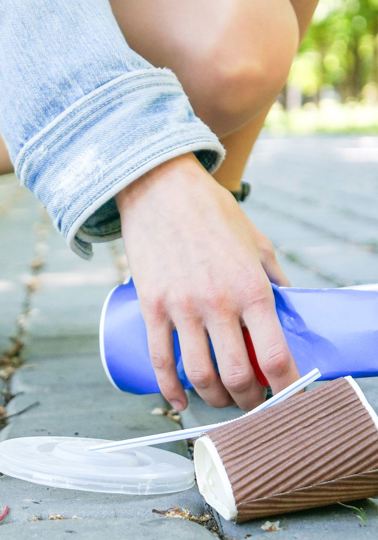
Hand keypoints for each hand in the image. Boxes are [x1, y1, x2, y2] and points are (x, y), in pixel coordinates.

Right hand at [116, 153, 298, 410]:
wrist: (163, 189)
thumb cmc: (214, 214)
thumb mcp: (257, 242)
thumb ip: (275, 278)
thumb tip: (289, 307)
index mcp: (251, 288)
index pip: (275, 355)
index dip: (286, 387)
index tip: (288, 396)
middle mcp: (219, 303)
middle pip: (238, 375)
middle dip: (250, 401)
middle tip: (253, 403)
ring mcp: (182, 307)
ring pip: (199, 375)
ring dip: (214, 399)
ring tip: (221, 400)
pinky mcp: (151, 307)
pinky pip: (160, 360)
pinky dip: (169, 389)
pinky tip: (178, 401)